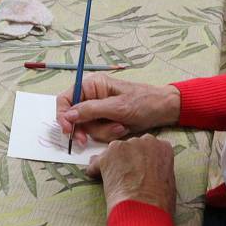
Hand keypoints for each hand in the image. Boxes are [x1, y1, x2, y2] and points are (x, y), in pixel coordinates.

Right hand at [56, 73, 180, 144]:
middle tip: (87, 141)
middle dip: (85, 129)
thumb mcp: (117, 106)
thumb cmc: (143, 102)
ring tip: (120, 126)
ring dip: (102, 132)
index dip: (62, 115)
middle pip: (73, 118)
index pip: (65, 99)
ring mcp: (98, 111)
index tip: (68, 130)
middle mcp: (91, 97)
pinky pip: (98, 133)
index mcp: (91, 85)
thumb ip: (91, 110)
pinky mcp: (105, 122)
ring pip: (86, 128)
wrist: (163, 110)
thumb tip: (68, 115)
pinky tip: (122, 128)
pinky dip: (109, 134)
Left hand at [87, 134, 175, 214]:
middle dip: (127, 159)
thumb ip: (157, 169)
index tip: (139, 168)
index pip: (148, 146)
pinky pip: (97, 162)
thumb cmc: (159, 200)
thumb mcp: (168, 181)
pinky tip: (96, 177)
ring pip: (114, 152)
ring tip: (113, 180)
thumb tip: (150, 174)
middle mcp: (144, 142)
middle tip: (126, 175)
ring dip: (112, 163)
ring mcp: (124, 147)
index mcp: (162, 147)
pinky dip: (95, 170)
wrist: (144, 207)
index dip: (142, 159)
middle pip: (131, 147)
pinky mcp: (107, 156)